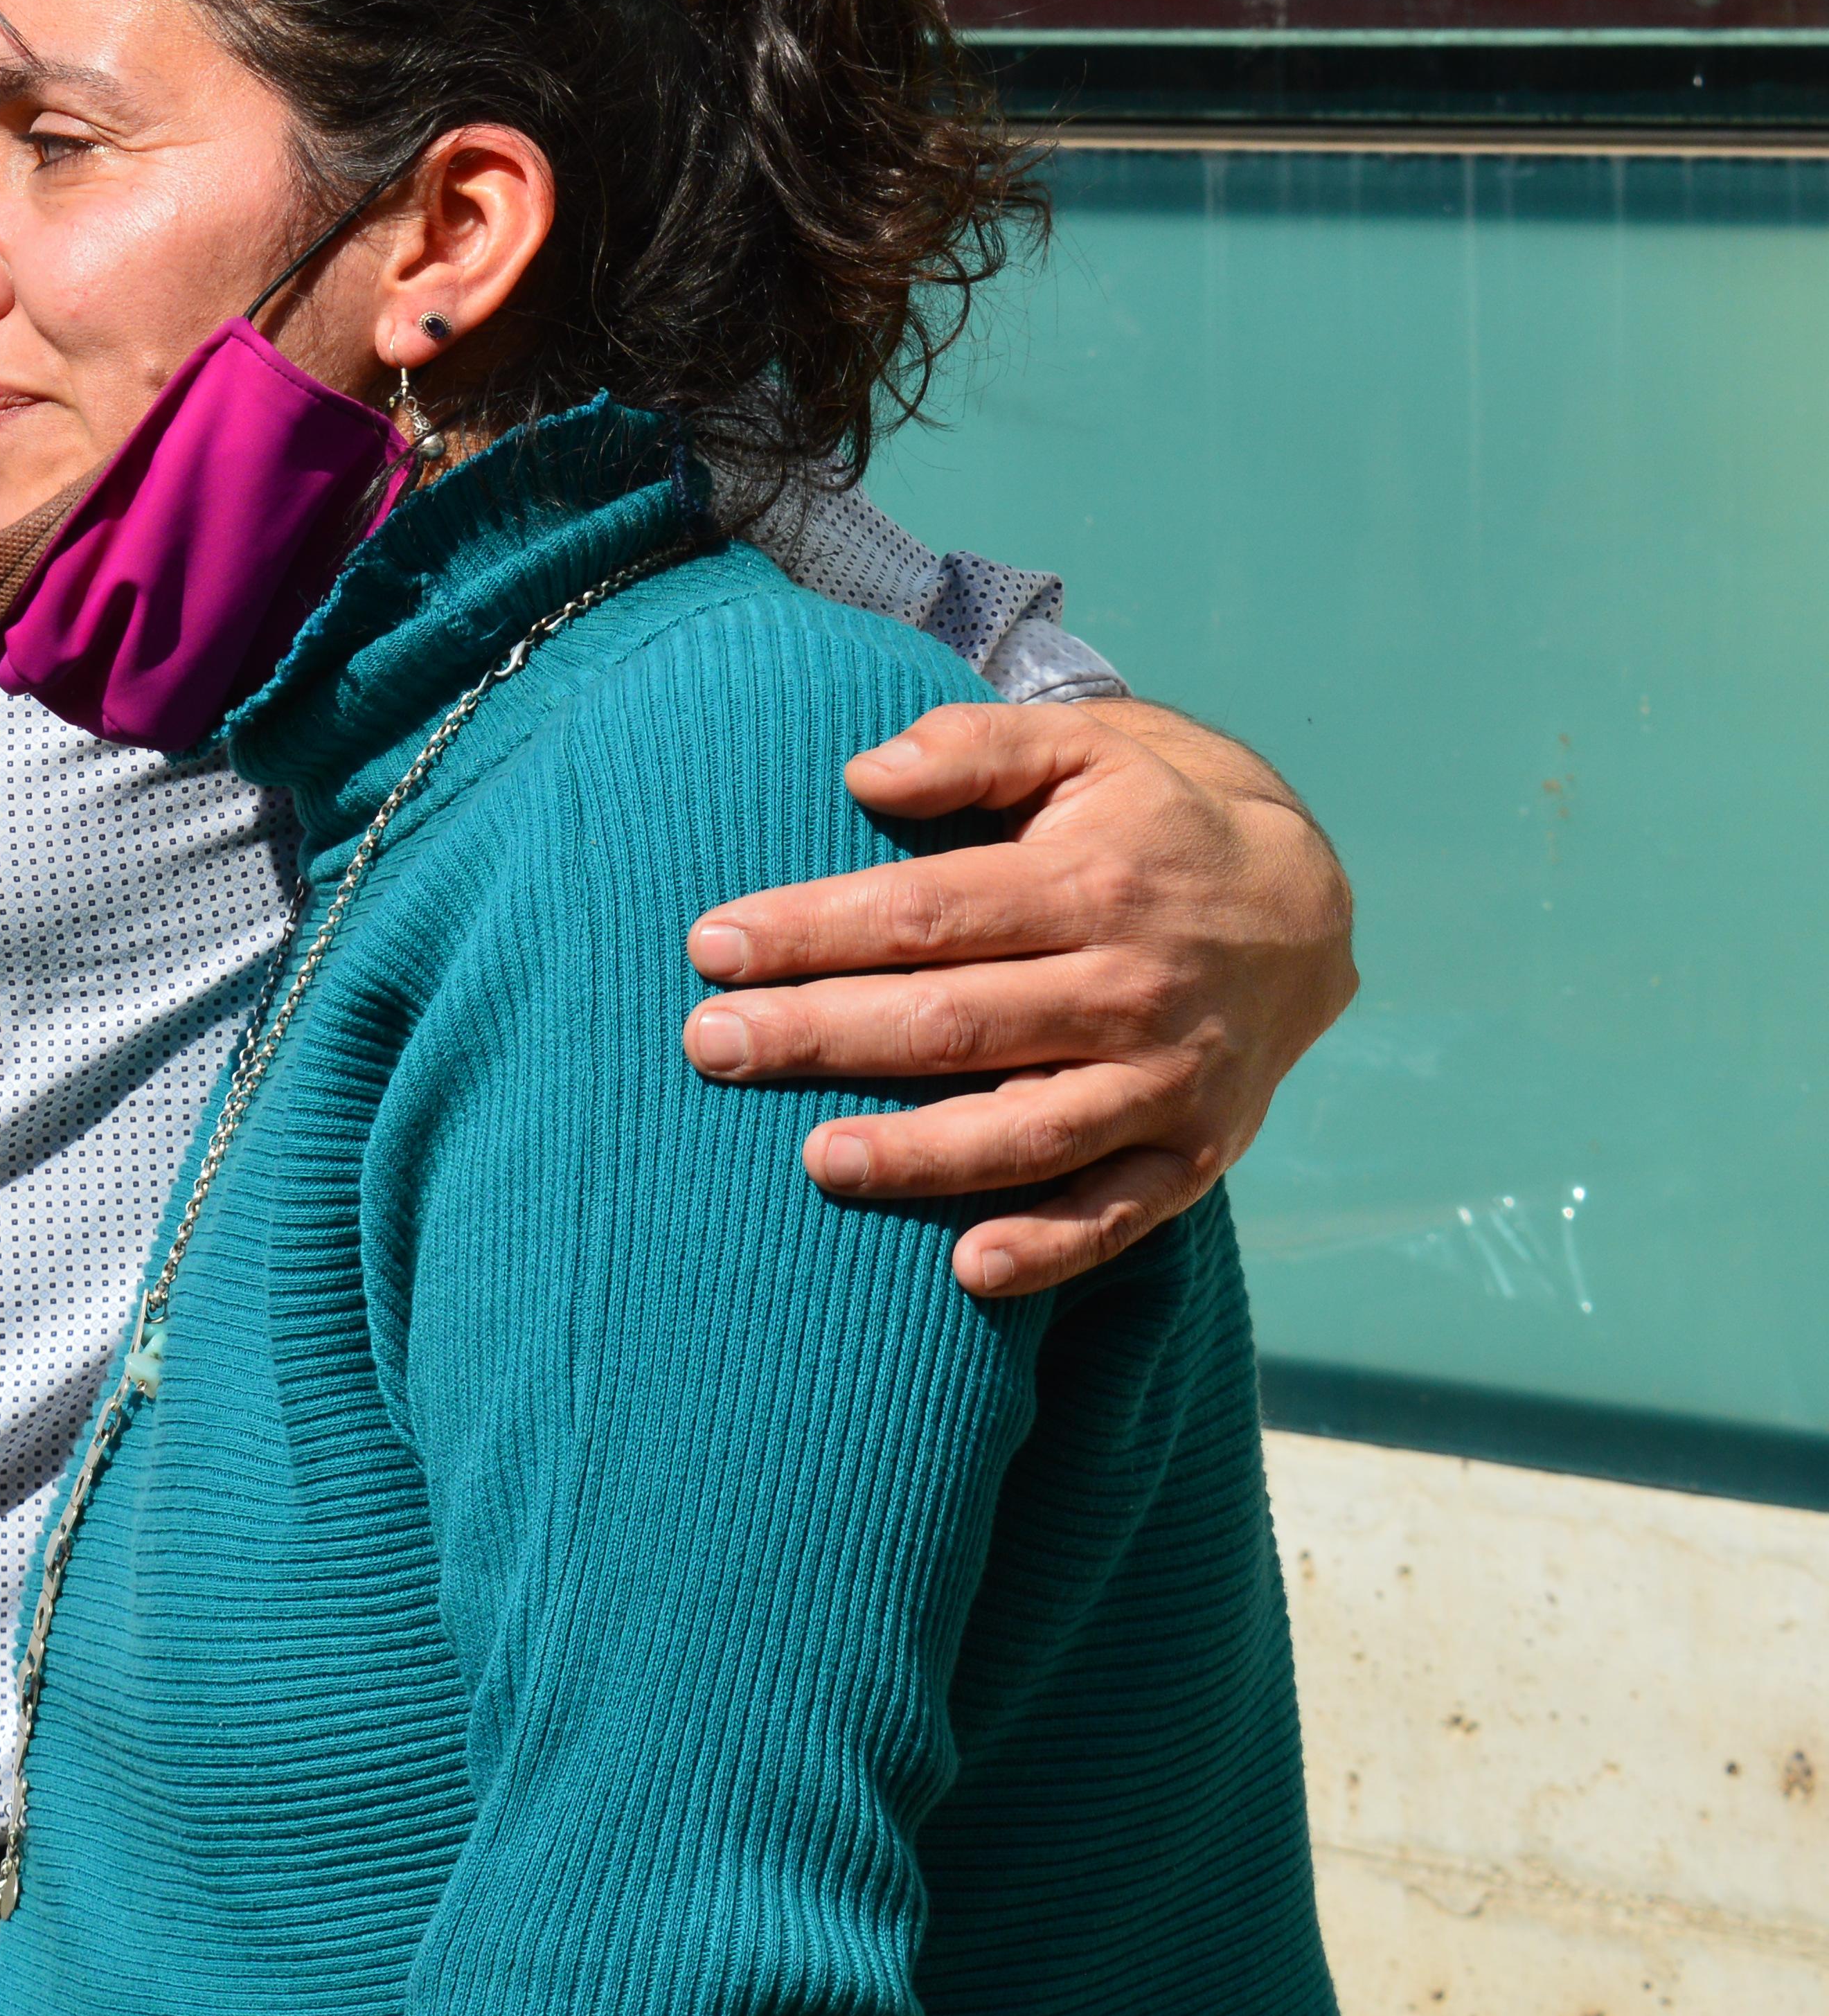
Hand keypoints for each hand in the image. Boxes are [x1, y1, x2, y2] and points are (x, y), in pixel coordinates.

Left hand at [680, 700, 1357, 1297]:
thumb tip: (863, 772)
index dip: (811, 929)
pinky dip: (1051, 1249)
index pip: (924, 913)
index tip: (710, 945)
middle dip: (823, 1035)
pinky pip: (1120, 1215)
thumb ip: (972, 746)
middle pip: (955, 1023)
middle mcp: (1132, 988)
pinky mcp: (1195, 1152)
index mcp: (1090, 884)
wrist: (1305, 907)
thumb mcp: (1080, 747)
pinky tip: (967, 1268)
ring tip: (815, 1160)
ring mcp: (1168, 1080)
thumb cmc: (1144, 820)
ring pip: (1029, 1131)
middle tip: (711, 1045)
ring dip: (920, 1153)